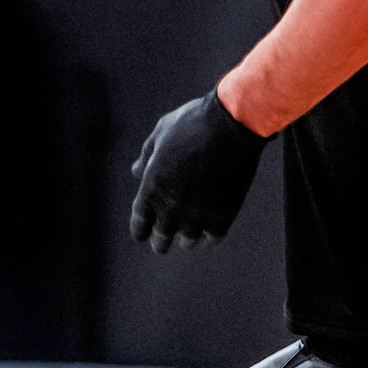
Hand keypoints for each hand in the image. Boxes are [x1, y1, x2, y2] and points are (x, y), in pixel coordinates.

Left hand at [128, 92, 270, 253]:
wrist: (231, 126)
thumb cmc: (193, 123)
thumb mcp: (162, 132)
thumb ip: (147, 155)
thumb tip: (136, 171)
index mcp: (152, 187)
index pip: (140, 222)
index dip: (140, 230)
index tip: (142, 235)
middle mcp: (171, 207)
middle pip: (161, 239)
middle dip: (160, 241)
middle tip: (161, 244)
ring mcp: (197, 215)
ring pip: (187, 241)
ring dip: (186, 239)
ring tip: (187, 238)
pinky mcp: (222, 217)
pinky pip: (211, 239)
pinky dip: (208, 237)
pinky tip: (208, 233)